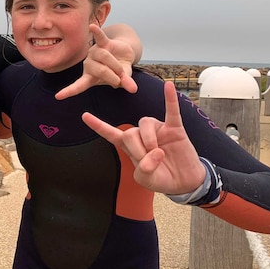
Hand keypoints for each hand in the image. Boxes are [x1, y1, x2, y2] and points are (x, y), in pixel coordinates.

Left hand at [55, 24, 137, 99]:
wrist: (124, 56)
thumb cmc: (120, 71)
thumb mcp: (122, 79)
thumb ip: (125, 83)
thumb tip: (134, 89)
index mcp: (90, 78)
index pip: (79, 86)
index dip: (69, 91)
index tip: (58, 97)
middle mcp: (89, 65)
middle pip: (101, 70)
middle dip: (114, 75)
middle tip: (121, 78)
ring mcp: (94, 53)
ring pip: (104, 56)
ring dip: (117, 64)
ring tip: (122, 68)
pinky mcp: (102, 43)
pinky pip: (99, 37)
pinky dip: (97, 32)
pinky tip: (92, 27)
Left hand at [81, 81, 204, 193]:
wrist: (184, 182)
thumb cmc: (162, 178)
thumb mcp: (147, 180)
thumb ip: (145, 170)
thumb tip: (156, 153)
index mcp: (130, 147)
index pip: (111, 134)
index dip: (98, 126)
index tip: (85, 116)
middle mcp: (142, 135)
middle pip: (129, 132)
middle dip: (137, 149)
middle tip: (149, 163)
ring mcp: (158, 130)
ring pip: (145, 123)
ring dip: (148, 139)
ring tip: (158, 153)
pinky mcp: (174, 129)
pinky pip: (171, 111)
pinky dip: (170, 99)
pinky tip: (168, 86)